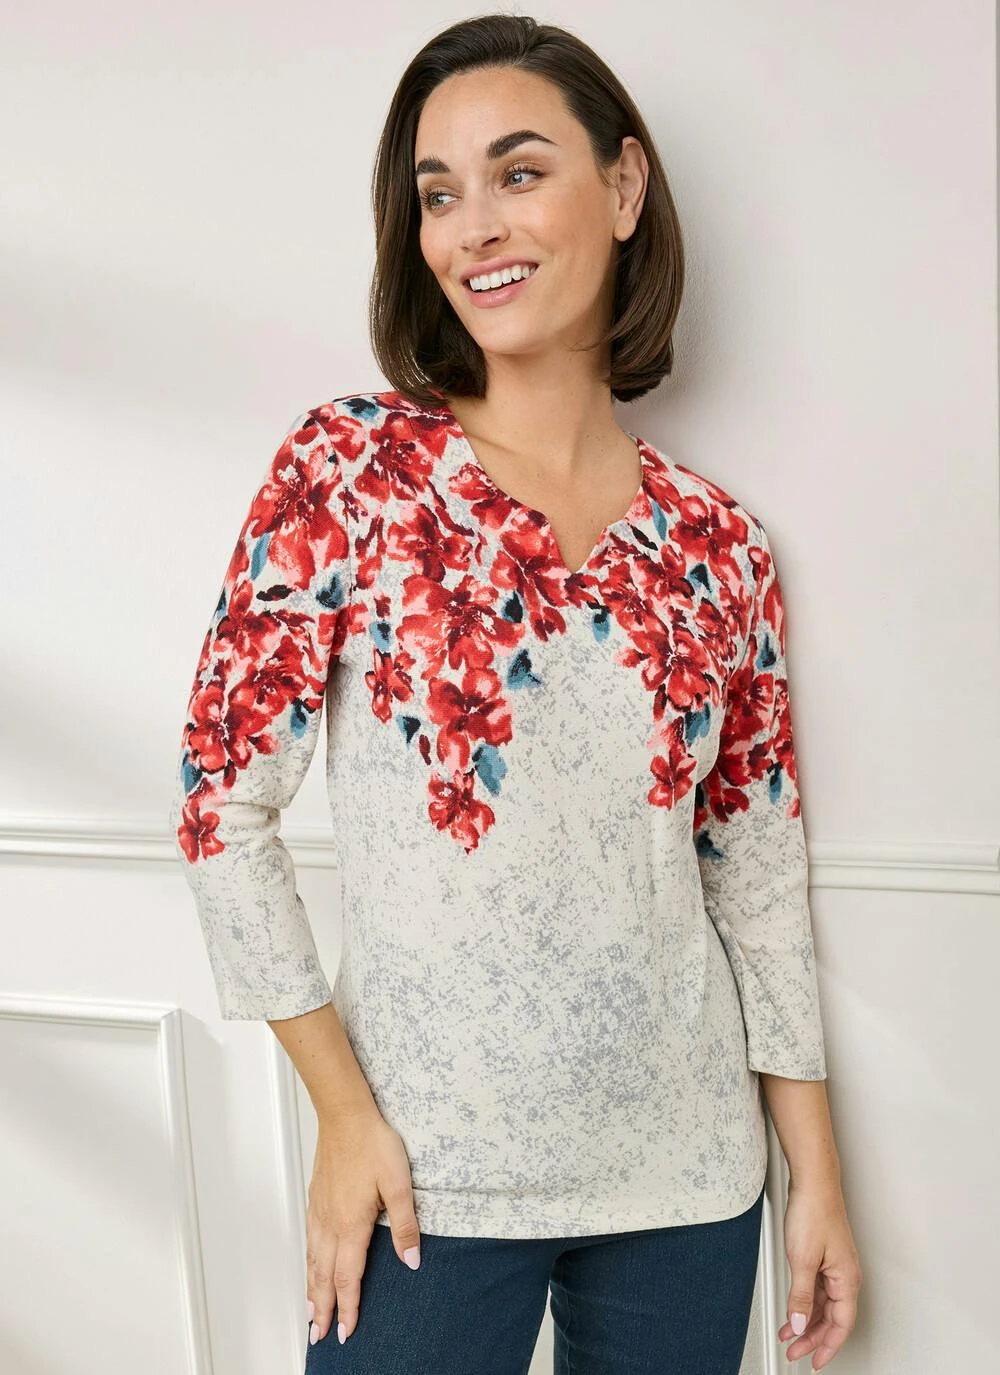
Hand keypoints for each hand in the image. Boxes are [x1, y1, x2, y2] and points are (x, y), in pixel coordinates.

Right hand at [305, 1105, 422, 1346]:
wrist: (345, 1115)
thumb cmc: (373, 1143)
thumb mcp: (398, 1183)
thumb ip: (405, 1224)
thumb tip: (411, 1260)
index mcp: (351, 1224)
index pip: (348, 1277)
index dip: (348, 1307)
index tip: (347, 1331)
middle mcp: (330, 1223)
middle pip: (324, 1276)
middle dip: (323, 1309)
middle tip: (320, 1336)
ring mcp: (319, 1211)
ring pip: (312, 1261)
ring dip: (311, 1291)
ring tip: (311, 1314)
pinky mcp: (316, 1199)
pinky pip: (309, 1242)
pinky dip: (308, 1264)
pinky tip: (310, 1266)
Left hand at [778, 1177, 861, 1370]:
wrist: (812, 1181)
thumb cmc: (815, 1211)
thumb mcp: (802, 1260)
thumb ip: (801, 1296)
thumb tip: (798, 1323)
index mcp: (847, 1280)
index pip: (841, 1326)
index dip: (827, 1347)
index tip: (814, 1362)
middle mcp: (845, 1275)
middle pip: (832, 1319)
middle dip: (813, 1338)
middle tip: (795, 1352)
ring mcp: (835, 1266)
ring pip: (823, 1305)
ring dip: (806, 1322)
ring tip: (788, 1335)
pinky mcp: (824, 1257)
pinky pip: (817, 1289)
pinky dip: (804, 1302)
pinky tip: (791, 1309)